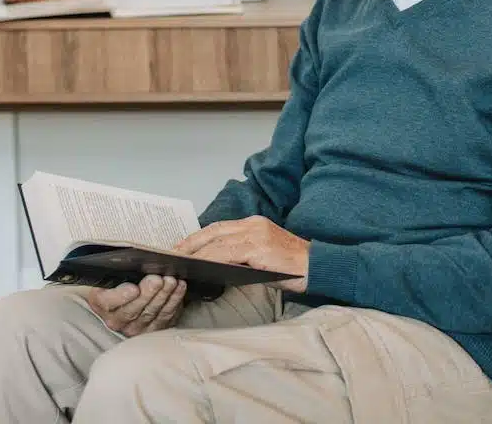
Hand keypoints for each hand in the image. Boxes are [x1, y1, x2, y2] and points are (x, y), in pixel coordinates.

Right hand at [86, 274, 186, 336]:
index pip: (109, 302)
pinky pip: (166, 316)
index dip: (121, 296)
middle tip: (158, 279)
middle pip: (134, 309)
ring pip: (152, 313)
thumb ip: (121, 267)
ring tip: (171, 280)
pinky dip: (175, 300)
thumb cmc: (118, 279)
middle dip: (148, 293)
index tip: (133, 288)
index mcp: (101, 303)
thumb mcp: (113, 271)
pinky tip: (179, 287)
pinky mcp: (154, 329)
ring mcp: (136, 327)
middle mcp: (117, 320)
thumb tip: (142, 259)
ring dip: (164, 295)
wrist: (126, 296)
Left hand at [175, 215, 309, 293]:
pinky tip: (198, 267)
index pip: (219, 228)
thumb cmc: (294, 268)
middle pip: (213, 231)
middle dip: (190, 242)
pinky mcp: (258, 248)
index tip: (181, 247)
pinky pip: (226, 253)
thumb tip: (216, 267)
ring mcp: (256, 235)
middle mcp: (253, 224)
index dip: (198, 237)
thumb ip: (244, 256)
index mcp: (255, 224)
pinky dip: (208, 259)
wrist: (320, 268)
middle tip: (171, 253)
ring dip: (194, 252)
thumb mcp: (266, 257)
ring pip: (216, 241)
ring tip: (178, 261)